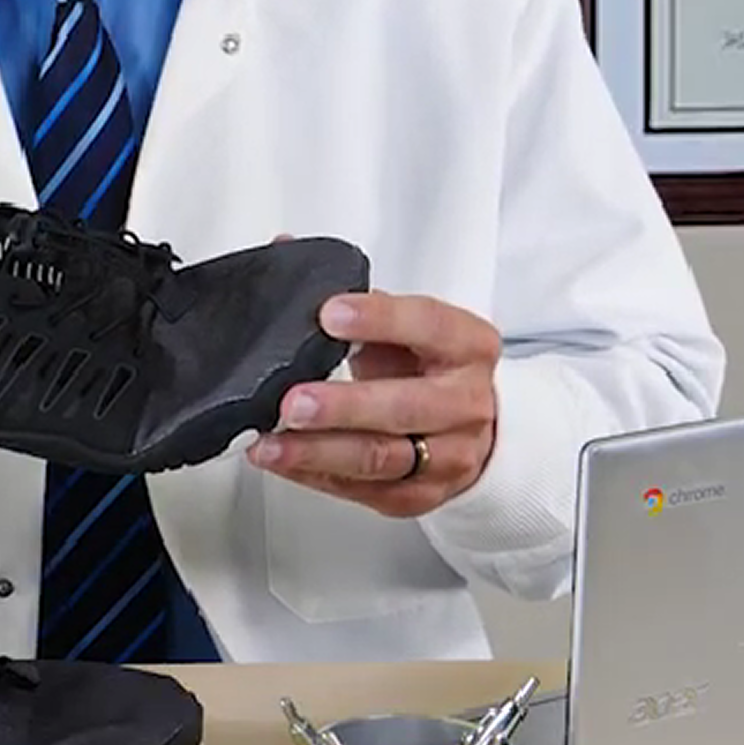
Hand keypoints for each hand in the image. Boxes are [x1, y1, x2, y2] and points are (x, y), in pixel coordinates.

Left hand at [247, 289, 500, 517]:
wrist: (472, 426)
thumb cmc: (431, 366)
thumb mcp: (407, 324)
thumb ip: (355, 294)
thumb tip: (283, 249)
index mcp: (468, 345)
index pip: (429, 325)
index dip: (380, 319)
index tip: (329, 312)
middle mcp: (465, 402)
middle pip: (405, 407)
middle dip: (344, 406)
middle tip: (294, 401)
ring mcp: (448, 455)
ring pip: (382, 458)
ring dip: (318, 451)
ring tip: (271, 442)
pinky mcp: (420, 495)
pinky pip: (364, 490)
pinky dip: (315, 476)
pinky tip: (283, 459)